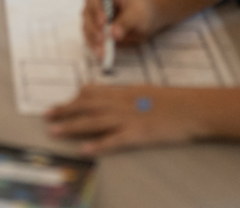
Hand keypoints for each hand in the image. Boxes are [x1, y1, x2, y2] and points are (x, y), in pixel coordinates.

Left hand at [45, 85, 201, 152]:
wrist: (193, 108)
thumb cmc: (173, 100)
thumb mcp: (145, 92)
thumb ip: (126, 96)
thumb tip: (109, 100)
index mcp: (124, 91)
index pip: (93, 92)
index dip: (74, 99)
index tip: (60, 104)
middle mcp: (122, 103)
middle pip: (87, 106)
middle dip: (65, 111)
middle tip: (46, 116)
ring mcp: (129, 118)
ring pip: (94, 121)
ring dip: (72, 126)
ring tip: (54, 131)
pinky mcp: (139, 134)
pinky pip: (115, 140)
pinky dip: (99, 144)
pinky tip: (85, 148)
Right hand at [82, 0, 155, 55]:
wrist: (143, 20)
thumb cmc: (141, 12)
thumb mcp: (137, 15)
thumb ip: (126, 22)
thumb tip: (114, 34)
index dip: (96, 9)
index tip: (103, 22)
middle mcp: (96, 2)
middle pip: (87, 13)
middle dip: (93, 28)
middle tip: (101, 40)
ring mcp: (93, 16)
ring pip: (87, 27)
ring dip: (92, 39)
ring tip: (101, 51)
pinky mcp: (94, 29)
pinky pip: (90, 37)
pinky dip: (94, 46)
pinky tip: (100, 54)